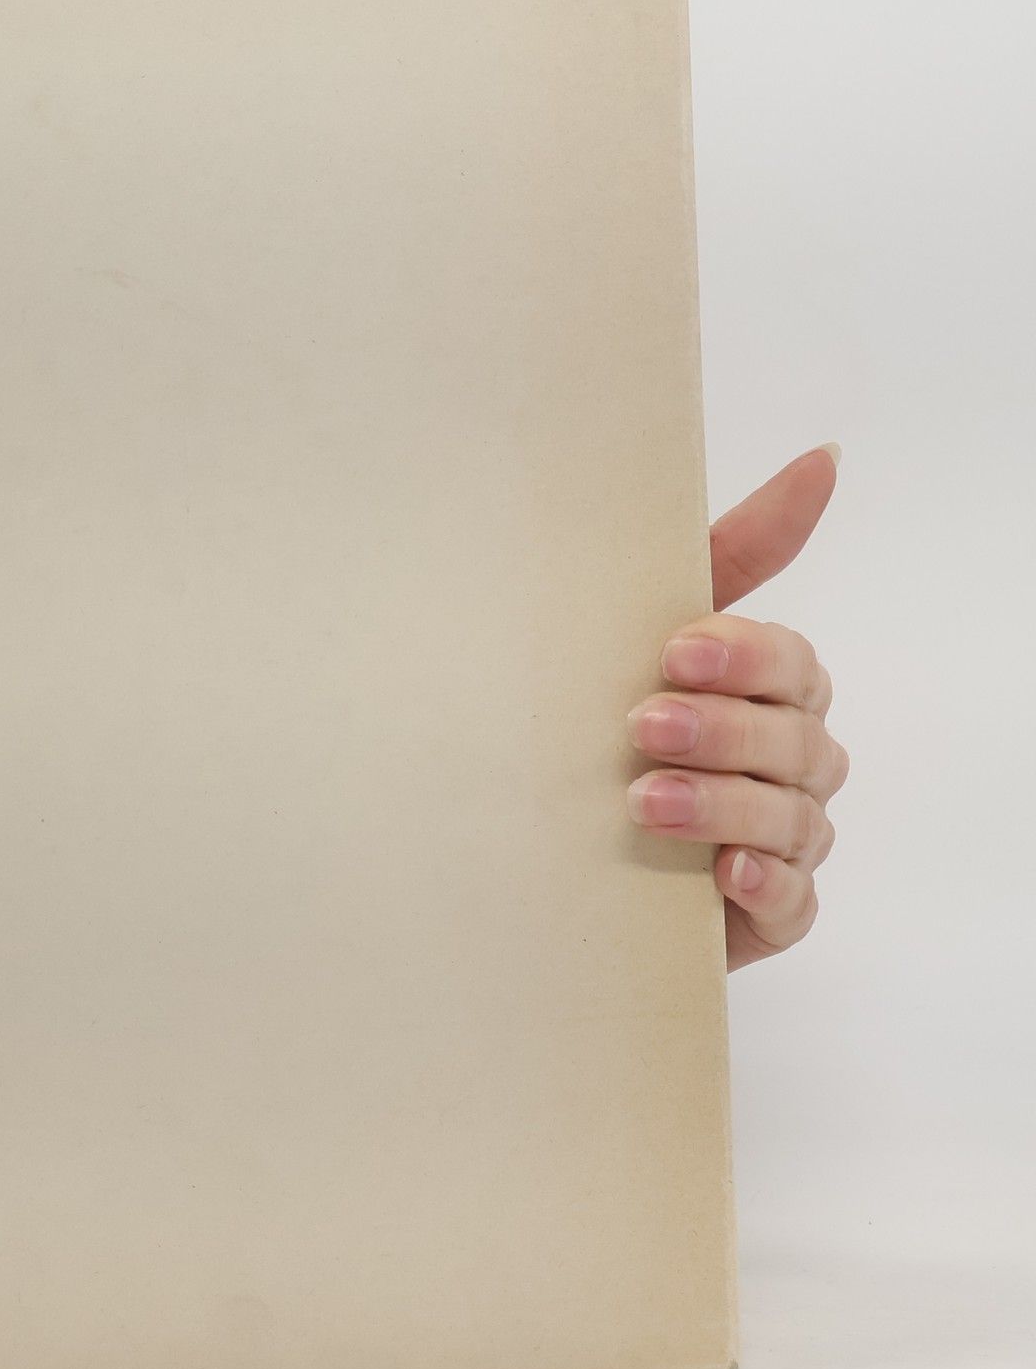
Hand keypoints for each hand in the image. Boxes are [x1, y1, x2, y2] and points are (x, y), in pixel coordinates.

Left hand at [628, 446, 847, 969]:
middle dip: (721, 732)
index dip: (745, 656)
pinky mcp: (765, 911)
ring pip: (790, 820)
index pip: (791, 664)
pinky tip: (722, 873)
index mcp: (769, 690)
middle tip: (642, 726)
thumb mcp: (639, 629)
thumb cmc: (604, 714)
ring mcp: (781, 838)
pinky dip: (763, 887)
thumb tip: (825, 457)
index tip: (674, 650)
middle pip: (794, 741)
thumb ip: (734, 550)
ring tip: (644, 801)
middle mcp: (788, 761)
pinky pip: (793, 902)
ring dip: (722, 805)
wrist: (542, 838)